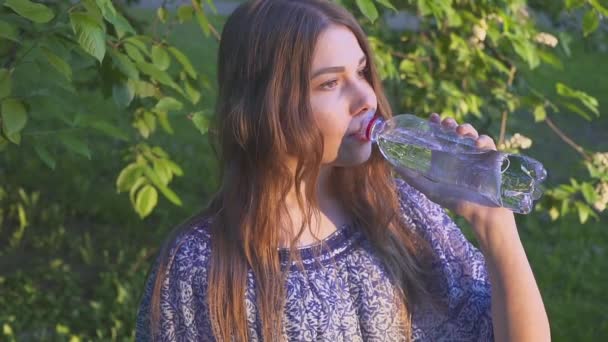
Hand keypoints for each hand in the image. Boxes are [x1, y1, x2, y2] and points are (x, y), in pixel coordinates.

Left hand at [395, 113, 514, 227]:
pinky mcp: (491, 156)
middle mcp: (460, 153)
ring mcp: (476, 153)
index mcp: (446, 158)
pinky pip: (488, 141)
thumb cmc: (457, 202)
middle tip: (446, 123)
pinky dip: (482, 139)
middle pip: (454, 131)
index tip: (432, 117)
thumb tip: (392, 166)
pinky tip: (476, 144)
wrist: (481, 212)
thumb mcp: (431, 189)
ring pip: (471, 133)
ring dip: (465, 128)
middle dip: (450, 123)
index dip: (436, 125)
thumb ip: (413, 178)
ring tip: (460, 132)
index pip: (440, 136)